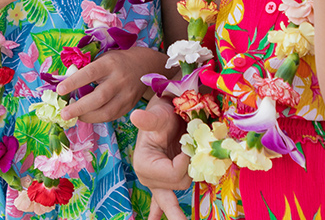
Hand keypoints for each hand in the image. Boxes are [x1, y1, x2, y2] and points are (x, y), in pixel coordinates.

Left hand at [58, 46, 163, 123]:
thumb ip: (87, 69)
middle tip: (64, 113)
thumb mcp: (104, 57)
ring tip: (73, 117)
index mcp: (110, 63)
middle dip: (79, 108)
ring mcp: (126, 94)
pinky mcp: (129, 105)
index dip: (74, 82)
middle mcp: (120, 79)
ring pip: (106, 111)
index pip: (90, 73)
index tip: (59, 90)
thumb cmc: (118, 61)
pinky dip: (97, 118)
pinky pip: (111, 116)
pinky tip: (87, 116)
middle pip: (99, 97)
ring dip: (87, 117)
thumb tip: (64, 82)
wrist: (145, 65)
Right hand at [131, 97, 190, 219]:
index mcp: (144, 165)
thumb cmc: (160, 115)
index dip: (185, 162)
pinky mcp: (163, 182)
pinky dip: (164, 213)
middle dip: (188, 169)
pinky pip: (162, 204)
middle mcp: (149, 178)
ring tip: (187, 155)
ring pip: (181, 187)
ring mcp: (156, 183)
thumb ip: (148, 120)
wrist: (164, 114)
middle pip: (179, 185)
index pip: (174, 175)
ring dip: (189, 174)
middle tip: (188, 150)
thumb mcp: (156, 116)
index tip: (185, 146)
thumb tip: (136, 116)